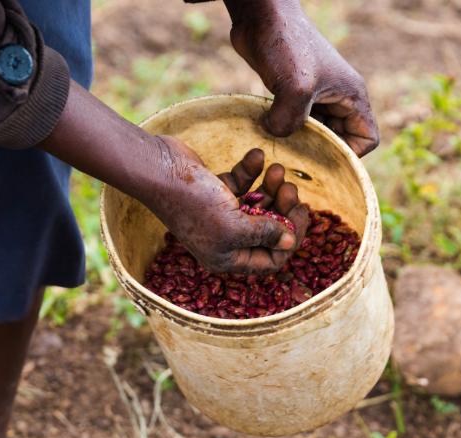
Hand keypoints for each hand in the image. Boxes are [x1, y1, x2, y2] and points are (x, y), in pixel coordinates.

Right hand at [148, 138, 306, 272]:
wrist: (159, 170)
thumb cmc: (195, 203)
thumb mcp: (235, 225)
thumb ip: (266, 234)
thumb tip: (290, 243)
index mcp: (227, 258)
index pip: (271, 258)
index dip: (291, 238)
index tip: (301, 212)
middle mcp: (224, 239)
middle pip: (268, 231)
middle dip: (284, 209)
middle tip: (289, 188)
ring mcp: (220, 214)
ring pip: (259, 205)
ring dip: (272, 187)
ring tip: (277, 170)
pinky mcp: (215, 191)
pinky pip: (243, 184)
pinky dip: (252, 170)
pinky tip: (256, 156)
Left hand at [224, 0, 378, 155]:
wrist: (261, 19)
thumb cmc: (286, 45)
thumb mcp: (295, 86)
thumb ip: (291, 120)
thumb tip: (278, 135)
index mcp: (352, 96)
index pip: (367, 139)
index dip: (349, 155)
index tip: (321, 160)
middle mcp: (338, 98)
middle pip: (339, 141)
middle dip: (320, 155)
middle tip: (294, 163)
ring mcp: (315, 97)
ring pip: (315, 134)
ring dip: (298, 145)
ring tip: (279, 152)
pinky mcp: (292, 95)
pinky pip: (294, 124)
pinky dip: (283, 133)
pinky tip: (266, 137)